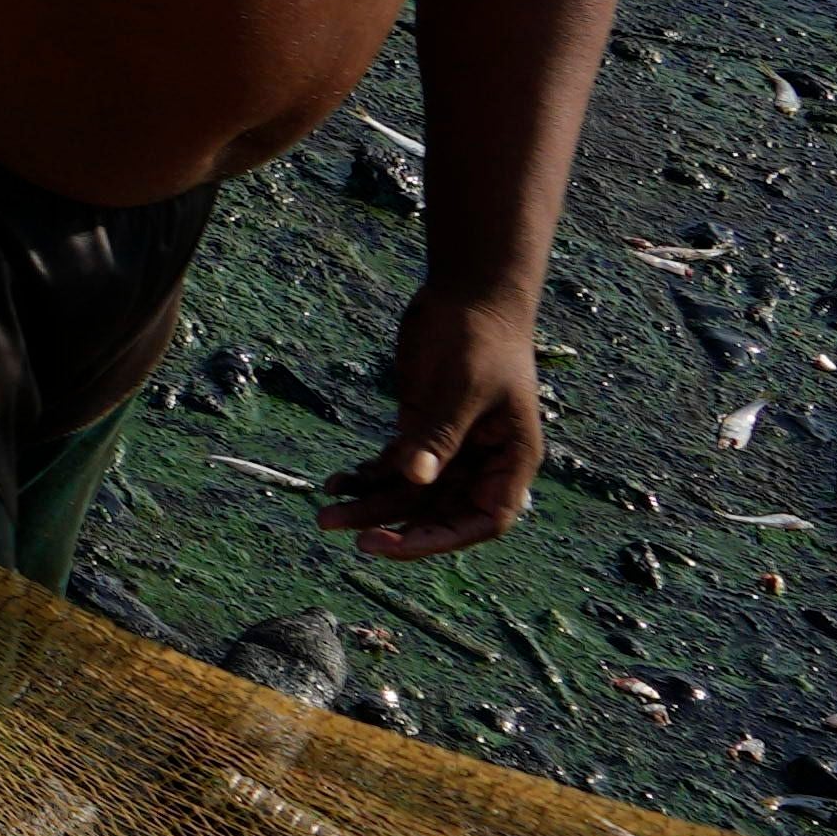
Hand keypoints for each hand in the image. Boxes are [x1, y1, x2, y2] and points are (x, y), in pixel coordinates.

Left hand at [333, 291, 545, 554]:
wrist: (469, 291)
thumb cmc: (481, 335)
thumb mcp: (463, 386)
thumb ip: (439, 434)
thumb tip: (415, 479)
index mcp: (511, 459)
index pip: (484, 519)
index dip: (441, 538)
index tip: (395, 544)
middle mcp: (482, 461)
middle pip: (438, 512)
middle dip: (393, 525)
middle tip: (344, 532)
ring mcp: (450, 446)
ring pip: (410, 492)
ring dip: (370, 505)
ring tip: (325, 515)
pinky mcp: (421, 428)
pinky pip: (395, 466)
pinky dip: (367, 477)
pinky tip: (336, 483)